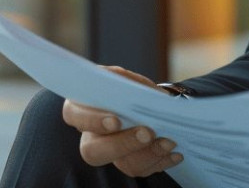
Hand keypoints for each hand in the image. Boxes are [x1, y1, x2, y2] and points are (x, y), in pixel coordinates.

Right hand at [60, 66, 183, 176]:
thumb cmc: (132, 88)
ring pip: (123, 164)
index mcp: (81, 107)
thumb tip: (139, 96)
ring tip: (169, 141)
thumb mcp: (127, 79)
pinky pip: (142, 169)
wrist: (152, 104)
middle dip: (122, 144)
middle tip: (147, 133)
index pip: (73, 115)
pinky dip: (161, 160)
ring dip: (149, 153)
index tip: (116, 121)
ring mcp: (110, 153)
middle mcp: (90, 135)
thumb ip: (127, 84)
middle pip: (93, 151)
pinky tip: (175, 153)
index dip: (92, 121)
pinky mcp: (128, 164)